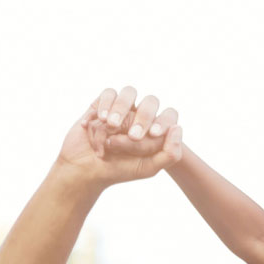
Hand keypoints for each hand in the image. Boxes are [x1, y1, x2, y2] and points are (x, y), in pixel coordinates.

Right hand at [56, 86, 181, 186]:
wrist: (86, 169)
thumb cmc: (119, 170)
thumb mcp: (148, 168)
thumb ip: (170, 154)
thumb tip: (178, 128)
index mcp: (155, 129)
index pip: (169, 115)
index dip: (164, 121)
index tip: (153, 134)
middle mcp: (140, 115)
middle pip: (151, 102)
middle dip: (144, 117)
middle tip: (133, 136)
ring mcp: (122, 108)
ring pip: (129, 93)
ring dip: (121, 109)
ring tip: (111, 126)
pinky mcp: (102, 103)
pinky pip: (108, 93)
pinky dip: (103, 106)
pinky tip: (94, 123)